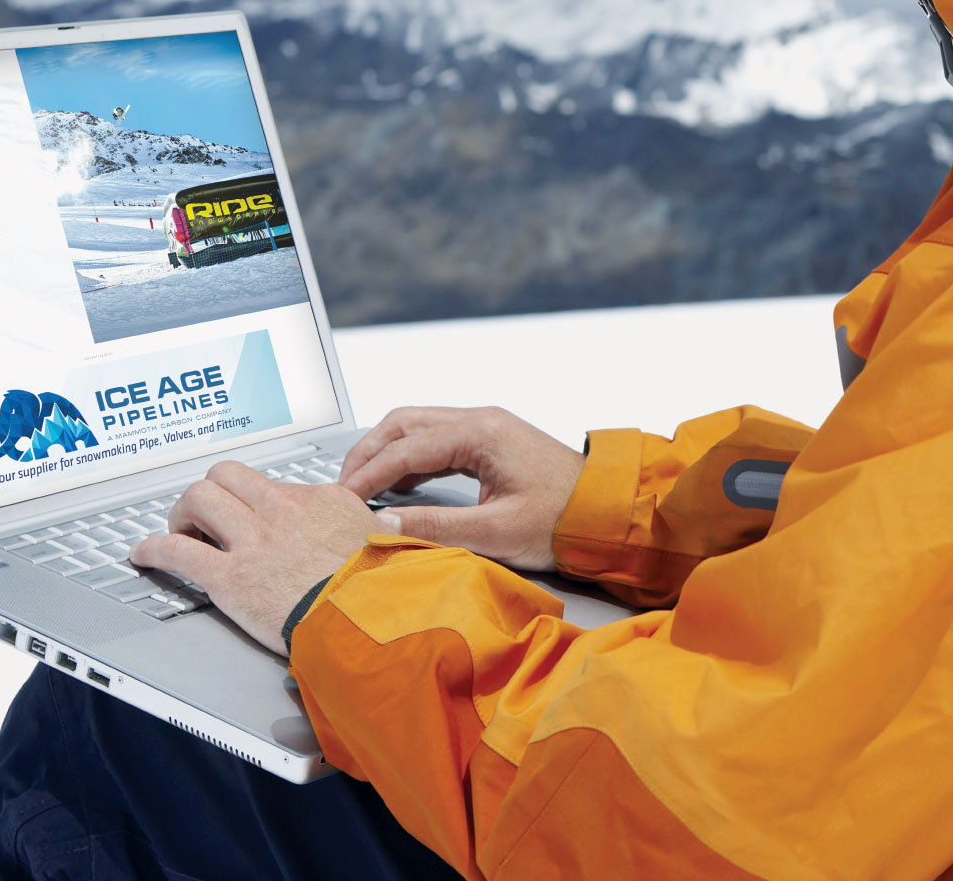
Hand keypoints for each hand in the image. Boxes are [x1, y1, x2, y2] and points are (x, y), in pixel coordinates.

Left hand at [130, 461, 392, 655]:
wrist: (371, 624)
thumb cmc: (380, 590)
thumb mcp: (384, 542)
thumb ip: (371, 528)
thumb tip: (382, 522)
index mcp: (319, 500)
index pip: (271, 483)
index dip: (252, 500)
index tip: (248, 514)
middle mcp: (281, 510)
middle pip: (225, 475)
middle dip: (210, 493)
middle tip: (204, 515)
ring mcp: (253, 541)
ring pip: (198, 497)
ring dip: (182, 514)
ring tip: (180, 531)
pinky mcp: (230, 577)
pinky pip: (177, 551)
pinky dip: (153, 549)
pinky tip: (143, 554)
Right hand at [337, 406, 585, 570]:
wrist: (610, 513)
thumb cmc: (566, 519)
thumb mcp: (496, 531)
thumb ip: (435, 527)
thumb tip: (383, 524)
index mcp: (481, 432)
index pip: (405, 448)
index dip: (368, 474)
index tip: (342, 499)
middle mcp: (481, 420)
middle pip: (404, 424)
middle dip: (368, 453)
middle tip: (343, 487)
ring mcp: (486, 428)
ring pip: (418, 428)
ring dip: (386, 453)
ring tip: (362, 487)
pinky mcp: (492, 443)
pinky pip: (437, 440)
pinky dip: (409, 459)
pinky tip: (398, 485)